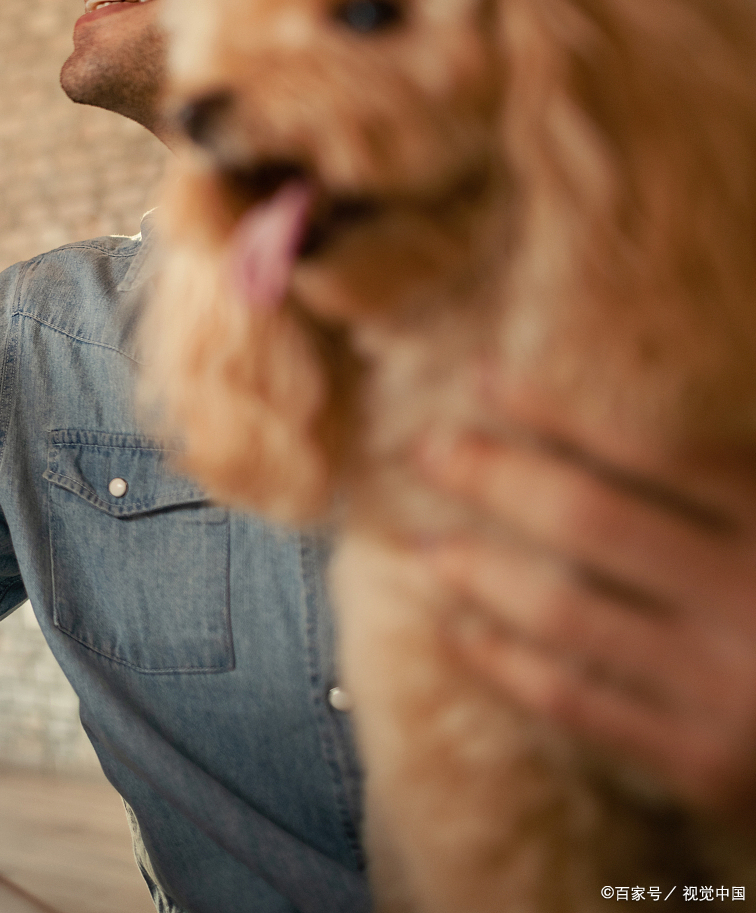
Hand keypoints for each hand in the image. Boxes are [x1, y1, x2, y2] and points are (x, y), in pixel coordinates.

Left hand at [420, 398, 755, 823]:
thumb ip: (734, 477)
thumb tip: (634, 420)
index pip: (652, 449)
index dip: (558, 412)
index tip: (483, 380)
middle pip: (589, 518)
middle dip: (493, 476)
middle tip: (426, 450)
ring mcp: (733, 690)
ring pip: (564, 612)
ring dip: (478, 569)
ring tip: (426, 542)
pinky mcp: (710, 770)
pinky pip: (575, 703)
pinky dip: (502, 662)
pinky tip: (458, 630)